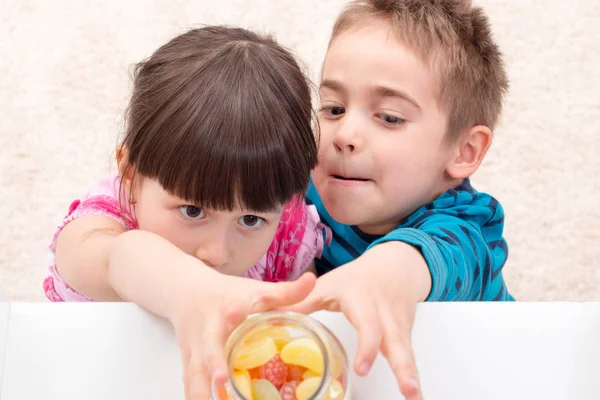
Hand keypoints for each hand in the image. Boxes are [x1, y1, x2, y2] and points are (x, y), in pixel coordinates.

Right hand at [168, 269, 316, 399]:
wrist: (187, 292)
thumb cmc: (227, 293)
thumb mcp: (255, 290)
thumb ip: (284, 291)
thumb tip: (311, 280)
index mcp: (225, 307)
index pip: (232, 307)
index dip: (236, 311)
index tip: (235, 313)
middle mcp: (207, 328)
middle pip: (207, 345)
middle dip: (213, 361)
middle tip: (221, 378)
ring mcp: (194, 346)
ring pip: (194, 370)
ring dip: (200, 389)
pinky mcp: (188, 360)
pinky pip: (190, 381)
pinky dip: (196, 395)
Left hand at [286, 242, 430, 399]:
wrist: (395, 266)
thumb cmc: (358, 278)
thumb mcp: (330, 284)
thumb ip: (303, 300)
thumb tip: (268, 312)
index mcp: (363, 301)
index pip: (368, 325)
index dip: (367, 346)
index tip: (363, 369)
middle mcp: (384, 315)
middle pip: (395, 341)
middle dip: (402, 366)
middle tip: (407, 390)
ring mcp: (398, 326)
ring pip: (406, 351)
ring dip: (411, 375)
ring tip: (415, 396)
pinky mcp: (405, 335)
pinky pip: (409, 357)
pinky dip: (412, 376)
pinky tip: (414, 394)